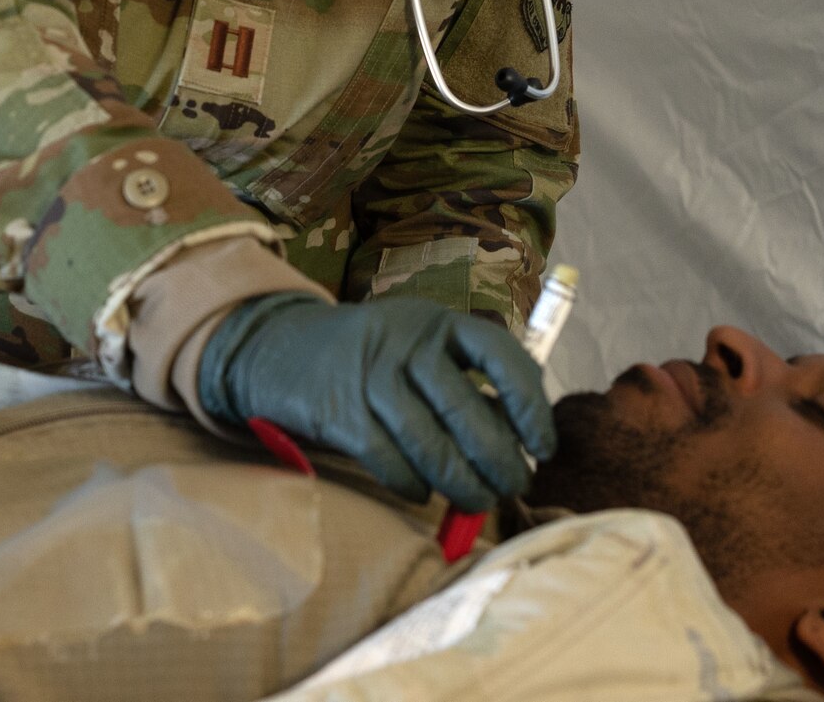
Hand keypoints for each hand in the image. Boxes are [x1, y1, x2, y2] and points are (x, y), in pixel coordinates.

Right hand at [196, 293, 553, 510]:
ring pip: (430, 445)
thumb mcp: (418, 346)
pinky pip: (389, 461)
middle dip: (499, 460)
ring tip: (476, 501)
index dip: (531, 405)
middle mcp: (407, 343)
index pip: (502, 356)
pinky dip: (411, 485)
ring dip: (461, 484)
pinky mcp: (340, 412)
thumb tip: (520, 440)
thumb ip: (465, 381)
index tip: (544, 446)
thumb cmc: (369, 357)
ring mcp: (370, 376)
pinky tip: (420, 493)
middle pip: (467, 411)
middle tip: (512, 486)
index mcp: (438, 322)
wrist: (279, 347)